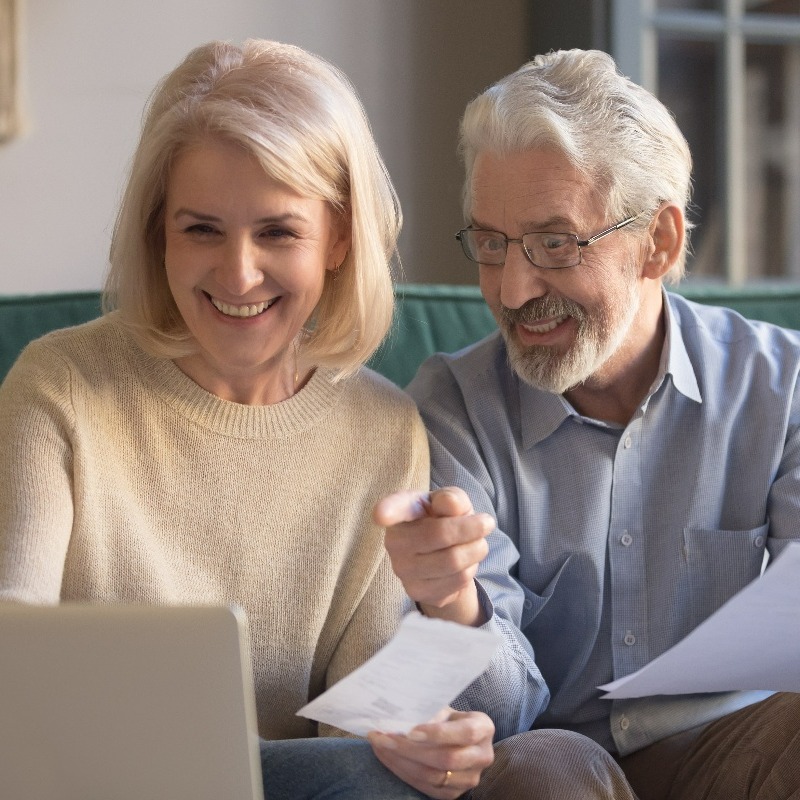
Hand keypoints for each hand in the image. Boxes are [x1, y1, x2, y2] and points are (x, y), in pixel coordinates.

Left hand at [367, 708, 494, 798]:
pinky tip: (388, 759)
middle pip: (447, 759)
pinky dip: (404, 773)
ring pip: (434, 776)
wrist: (456, 737)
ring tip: (380, 746)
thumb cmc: (447, 717)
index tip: (410, 730)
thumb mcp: (444, 707)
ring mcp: (470, 778)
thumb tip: (400, 715)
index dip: (438, 733)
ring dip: (401, 762)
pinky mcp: (455, 793)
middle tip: (383, 738)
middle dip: (410, 750)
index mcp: (484, 727)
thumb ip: (429, 711)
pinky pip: (427, 788)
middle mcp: (483, 756)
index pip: (464, 733)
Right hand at [374, 488, 493, 625]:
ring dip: (477, 549)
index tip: (381, 514)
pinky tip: (464, 563)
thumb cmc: (443, 519)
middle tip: (487, 523)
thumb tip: (450, 504)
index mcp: (400, 510)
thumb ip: (452, 498)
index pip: (394, 508)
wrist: (442, 555)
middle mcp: (394, 541)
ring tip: (477, 544)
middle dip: (473, 529)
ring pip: (453, 560)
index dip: (387, 510)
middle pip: (441, 534)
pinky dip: (471, 568)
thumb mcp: (451, 502)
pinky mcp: (417, 592)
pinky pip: (457, 580)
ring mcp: (402, 569)